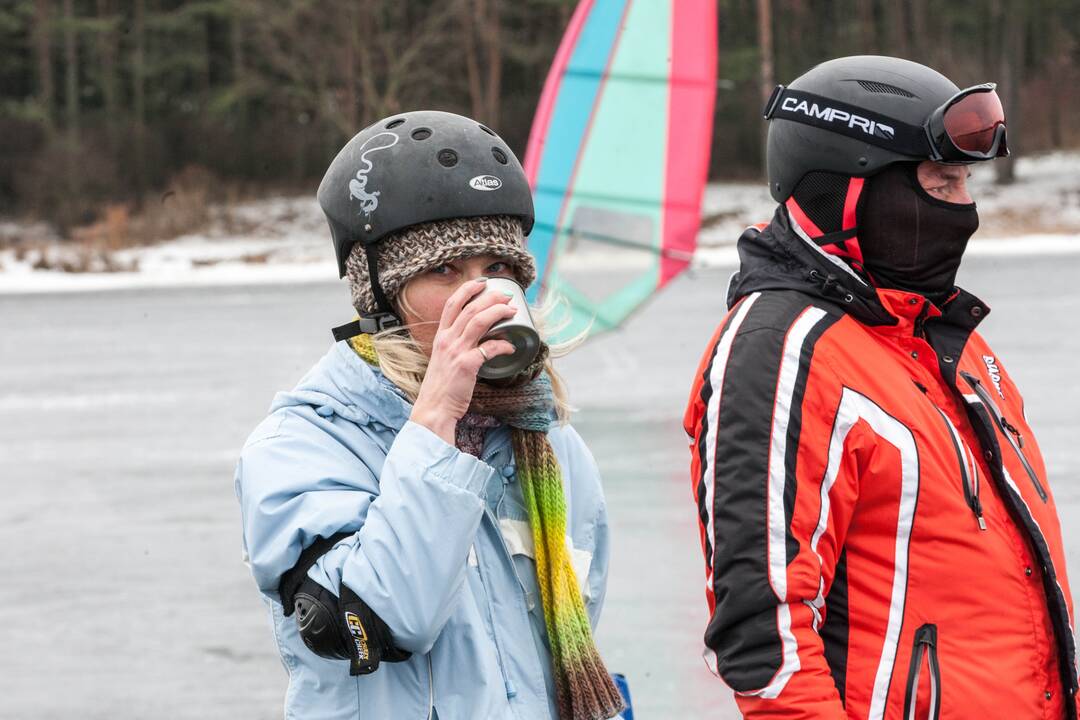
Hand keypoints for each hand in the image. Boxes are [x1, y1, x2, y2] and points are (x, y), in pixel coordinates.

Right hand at [410, 278, 515, 443]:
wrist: (434, 409)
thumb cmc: (441, 388)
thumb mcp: (443, 360)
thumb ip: (455, 347)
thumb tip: (478, 342)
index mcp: (441, 337)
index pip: (452, 304)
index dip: (468, 290)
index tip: (483, 284)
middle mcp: (447, 340)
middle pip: (470, 309)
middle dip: (491, 298)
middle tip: (507, 297)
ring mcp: (456, 351)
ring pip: (479, 321)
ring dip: (498, 312)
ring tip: (512, 311)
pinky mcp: (467, 365)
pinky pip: (490, 348)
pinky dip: (503, 344)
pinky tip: (511, 346)